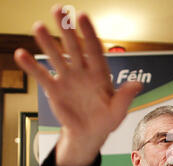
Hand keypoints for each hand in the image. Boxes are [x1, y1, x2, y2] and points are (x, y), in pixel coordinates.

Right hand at [14, 6, 141, 165]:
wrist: (90, 133)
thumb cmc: (106, 121)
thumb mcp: (118, 111)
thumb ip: (125, 97)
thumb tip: (137, 85)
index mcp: (100, 75)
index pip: (94, 50)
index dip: (89, 33)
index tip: (82, 16)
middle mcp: (83, 72)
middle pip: (74, 47)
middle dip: (67, 30)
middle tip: (59, 10)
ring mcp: (68, 79)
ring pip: (56, 57)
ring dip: (47, 42)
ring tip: (39, 26)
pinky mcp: (55, 90)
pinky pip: (42, 76)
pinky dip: (32, 67)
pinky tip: (21, 54)